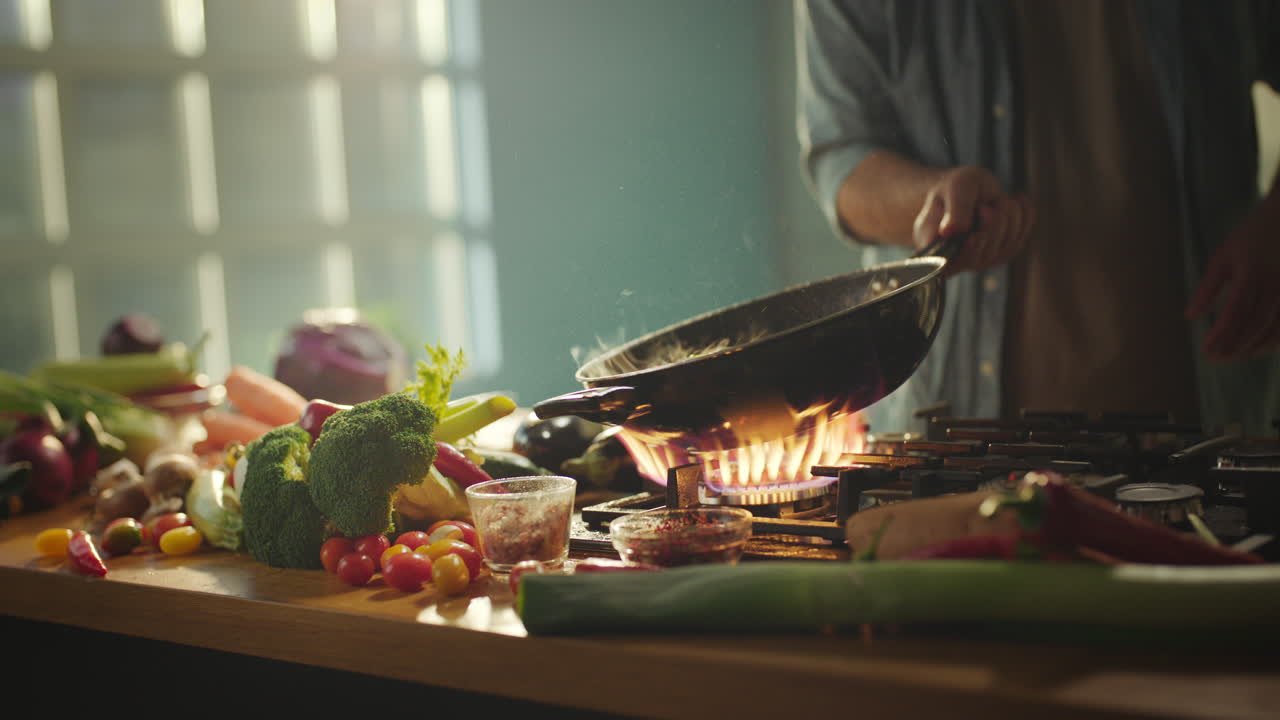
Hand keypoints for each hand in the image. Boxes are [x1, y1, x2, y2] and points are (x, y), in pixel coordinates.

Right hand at [912, 166, 1033, 273]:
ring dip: (1007, 212)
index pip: (951, 264)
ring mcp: (982, 260)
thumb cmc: (954, 190)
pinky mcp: (1003, 253)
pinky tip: (1014, 200)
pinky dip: (1023, 212)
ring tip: (993, 201)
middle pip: (987, 250)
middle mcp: (957, 261)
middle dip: (992, 219)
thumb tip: (949, 230)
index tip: (975, 234)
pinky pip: (1023, 234)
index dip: (969, 250)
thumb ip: (953, 210)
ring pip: (1009, 241)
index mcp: (934, 250)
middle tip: (982, 205)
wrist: (966, 190)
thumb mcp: (952, 188)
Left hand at [1186, 208, 1279, 360]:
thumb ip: (1207, 288)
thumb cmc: (1249, 238)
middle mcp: (1272, 284)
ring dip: (1253, 347)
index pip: (1236, 310)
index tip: (1206, 349)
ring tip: (1233, 358)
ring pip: (1274, 327)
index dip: (1222, 333)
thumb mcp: (1223, 258)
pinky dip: (1274, 340)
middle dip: (1234, 344)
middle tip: (1215, 359)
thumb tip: (1190, 317)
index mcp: (1250, 274)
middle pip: (1255, 322)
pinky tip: (1259, 350)